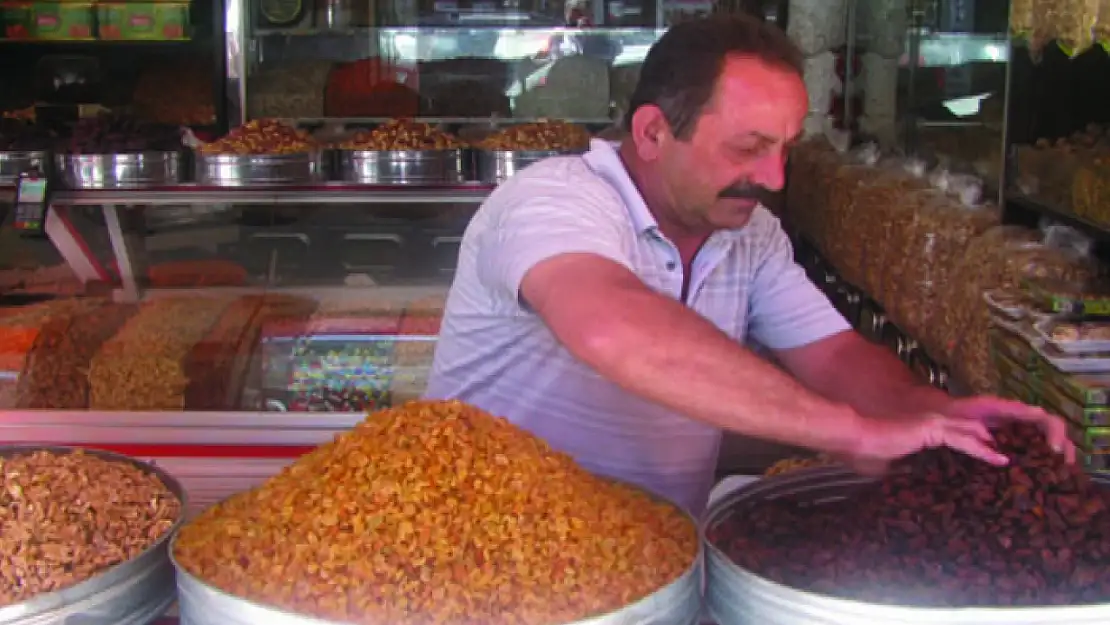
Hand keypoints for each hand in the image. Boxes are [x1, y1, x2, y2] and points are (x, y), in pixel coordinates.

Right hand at [844, 395, 1074, 475]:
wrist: (855, 438)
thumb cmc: (865, 453)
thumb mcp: (889, 468)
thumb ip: (905, 472)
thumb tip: (913, 488)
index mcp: (922, 434)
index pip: (955, 439)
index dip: (974, 448)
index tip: (988, 463)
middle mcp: (931, 425)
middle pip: (969, 432)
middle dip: (990, 442)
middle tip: (1011, 457)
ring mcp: (932, 425)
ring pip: (971, 434)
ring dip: (992, 445)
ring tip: (1012, 459)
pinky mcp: (932, 430)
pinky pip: (963, 440)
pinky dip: (983, 450)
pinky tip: (999, 459)